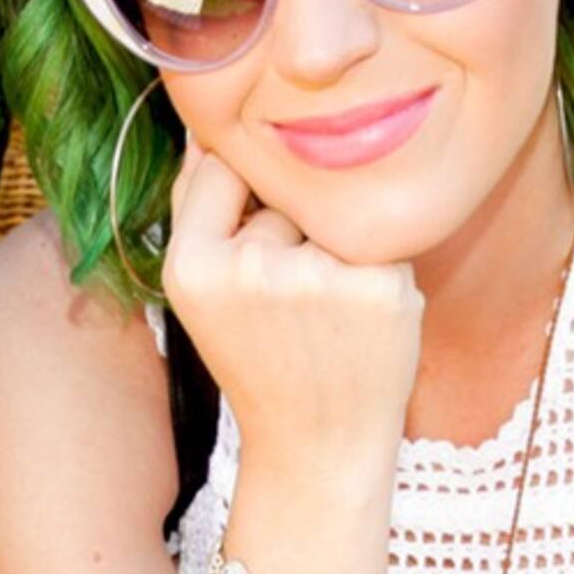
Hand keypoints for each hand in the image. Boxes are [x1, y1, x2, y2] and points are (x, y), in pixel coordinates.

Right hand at [162, 135, 423, 477]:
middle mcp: (251, 267)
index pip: (220, 167)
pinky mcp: (379, 287)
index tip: (256, 230)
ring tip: (327, 314)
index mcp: (191, 265)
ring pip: (333, 214)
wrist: (318, 446)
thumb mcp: (202, 290)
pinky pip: (382, 239)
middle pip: (282, 194)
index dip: (245, 195)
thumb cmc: (261, 359)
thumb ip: (198, 206)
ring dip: (336, 248)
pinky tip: (363, 321)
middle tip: (291, 304)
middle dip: (293, 230)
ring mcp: (319, 277)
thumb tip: (205, 127)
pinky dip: (377, 270)